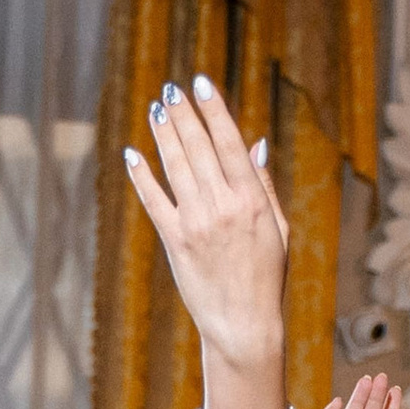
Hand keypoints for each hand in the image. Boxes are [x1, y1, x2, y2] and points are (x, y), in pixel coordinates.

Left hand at [123, 76, 288, 408]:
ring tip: (156, 110)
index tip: (200, 83)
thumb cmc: (266, 277)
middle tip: (171, 90)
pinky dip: (141, 176)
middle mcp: (223, 206)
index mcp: (252, 200)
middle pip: (198, 147)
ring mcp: (197, 223)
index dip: (213, 109)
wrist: (244, 326)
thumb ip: (263, 184)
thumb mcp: (277, 229)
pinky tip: (132, 154)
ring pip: (175, 166)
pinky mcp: (176, 242)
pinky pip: (154, 200)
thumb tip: (255, 142)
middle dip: (183, 114)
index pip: (229, 142)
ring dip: (163, 134)